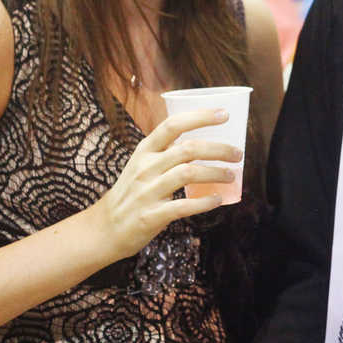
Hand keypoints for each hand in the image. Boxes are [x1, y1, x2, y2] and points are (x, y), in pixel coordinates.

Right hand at [89, 108, 242, 259]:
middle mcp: (145, 168)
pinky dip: (205, 202)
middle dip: (219, 149)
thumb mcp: (142, 165)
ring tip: (231, 175)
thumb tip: (207, 143)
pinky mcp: (151, 216)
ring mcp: (147, 192)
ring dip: (216, 173)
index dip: (200, 117)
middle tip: (238, 154)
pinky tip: (217, 200)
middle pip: (188, 149)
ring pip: (188, 173)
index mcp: (144, 151)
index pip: (173, 125)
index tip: (224, 114)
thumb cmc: (131, 193)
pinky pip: (184, 206)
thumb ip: (167, 152)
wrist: (104, 229)